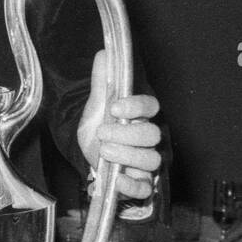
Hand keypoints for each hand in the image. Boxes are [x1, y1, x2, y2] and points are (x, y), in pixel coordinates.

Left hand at [76, 49, 161, 198]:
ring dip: (127, 155)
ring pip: (151, 160)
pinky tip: (117, 178)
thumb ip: (102, 81)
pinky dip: (132, 185)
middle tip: (103, 132)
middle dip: (127, 134)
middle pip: (152, 134)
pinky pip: (145, 187)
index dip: (136, 106)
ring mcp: (145, 160)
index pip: (150, 106)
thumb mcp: (97, 104)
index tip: (115, 107)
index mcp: (140, 115)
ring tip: (104, 150)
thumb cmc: (101, 126)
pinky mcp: (139, 181)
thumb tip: (104, 54)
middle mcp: (147, 138)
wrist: (90, 153)